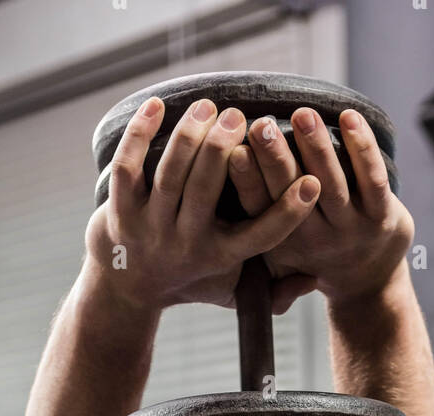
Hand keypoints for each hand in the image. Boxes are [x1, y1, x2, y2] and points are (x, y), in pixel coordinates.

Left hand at [81, 95, 319, 319]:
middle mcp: (187, 245)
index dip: (288, 212)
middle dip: (223, 147)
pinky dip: (139, 134)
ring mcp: (150, 229)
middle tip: (239, 116)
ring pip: (170, 175)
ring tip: (207, 107)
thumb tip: (313, 280)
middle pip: (206, 190)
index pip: (261, 236)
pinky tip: (156, 105)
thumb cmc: (191, 279)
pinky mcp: (119, 214)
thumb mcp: (232, 290)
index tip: (311, 182)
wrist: (128, 292)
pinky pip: (127, 169)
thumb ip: (272, 290)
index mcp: (221, 257)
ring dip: (189, 136)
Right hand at [228, 108, 413, 312]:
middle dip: (273, 158)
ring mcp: (350, 229)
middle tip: (260, 125)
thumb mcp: (278, 256)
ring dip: (315, 147)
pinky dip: (361, 146)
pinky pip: (372, 178)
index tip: (233, 151)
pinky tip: (349, 117)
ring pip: (330, 183)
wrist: (368, 285)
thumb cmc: (313, 256)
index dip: (245, 182)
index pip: (257, 209)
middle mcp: (313, 239)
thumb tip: (213, 177)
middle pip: (288, 193)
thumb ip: (253, 224)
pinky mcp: (383, 218)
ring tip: (302, 114)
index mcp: (281, 241)